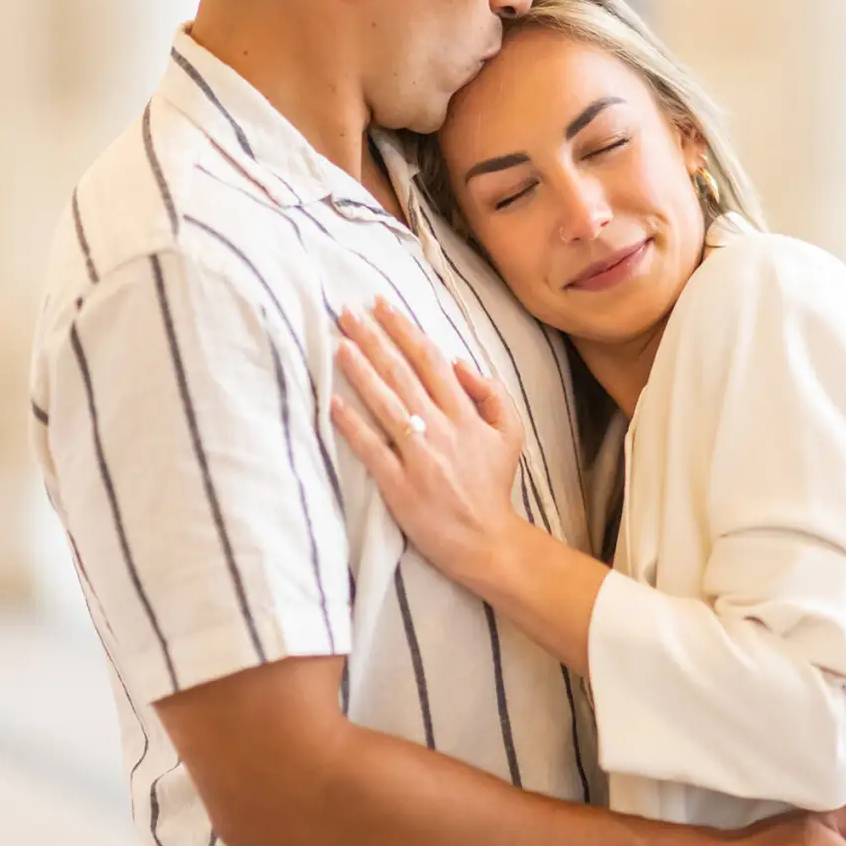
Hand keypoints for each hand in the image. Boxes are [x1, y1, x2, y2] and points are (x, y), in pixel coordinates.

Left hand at [329, 300, 526, 588]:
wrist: (486, 540)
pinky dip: (352, 425)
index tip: (381, 305)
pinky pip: (372, 449)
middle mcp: (442, 430)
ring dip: (360, 372)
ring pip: (386, 405)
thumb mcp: (511, 435)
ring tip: (339, 345)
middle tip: (346, 312)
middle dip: (374, 339)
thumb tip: (459, 364)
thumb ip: (492, 395)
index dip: (404, 330)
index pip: (431, 361)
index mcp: (467, 416)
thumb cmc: (492, 485)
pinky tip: (333, 403)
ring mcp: (419, 457)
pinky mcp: (398, 485)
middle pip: (403, 375)